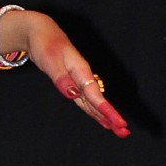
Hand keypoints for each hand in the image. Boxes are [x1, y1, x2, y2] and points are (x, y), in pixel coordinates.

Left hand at [18, 12, 129, 136]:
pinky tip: (102, 119)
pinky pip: (86, 100)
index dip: (105, 110)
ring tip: (119, 130)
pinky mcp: (73, 83)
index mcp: (80, 70)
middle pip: (98, 101)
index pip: (95, 95)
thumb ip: (61, 78)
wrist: (41, 32)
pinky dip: (94, 110)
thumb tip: (73, 95)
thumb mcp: (50, 60)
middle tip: (124, 132)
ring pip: (93, 102)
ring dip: (105, 116)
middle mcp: (82, 76)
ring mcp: (78, 80)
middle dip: (111, 117)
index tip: (117, 123)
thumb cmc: (45, 45)